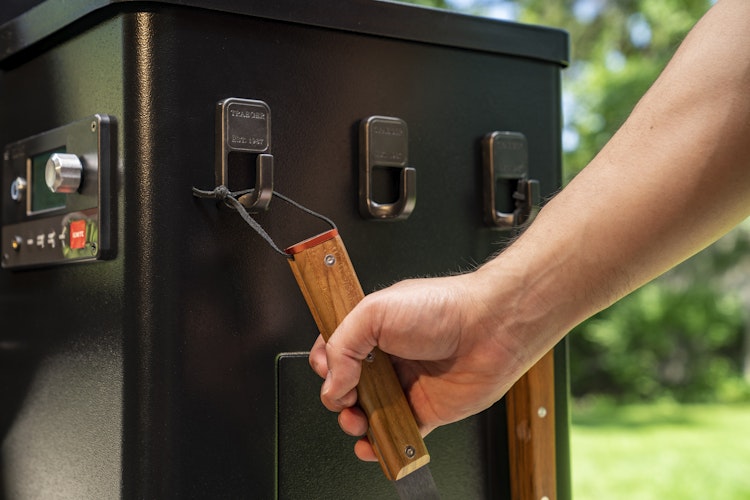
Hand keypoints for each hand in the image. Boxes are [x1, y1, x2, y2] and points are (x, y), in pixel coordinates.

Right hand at [308, 271, 532, 460]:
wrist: (490, 329)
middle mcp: (387, 356)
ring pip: (368, 412)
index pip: (335, 349)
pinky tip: (373, 444)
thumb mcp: (375, 311)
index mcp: (373, 327)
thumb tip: (331, 383)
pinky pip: (397, 434)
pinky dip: (381, 445)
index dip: (325, 364)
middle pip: (347, 385)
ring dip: (354, 422)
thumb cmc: (442, 307)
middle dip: (338, 396)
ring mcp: (405, 384)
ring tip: (357, 420)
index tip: (328, 370)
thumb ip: (342, 346)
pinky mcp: (425, 409)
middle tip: (347, 395)